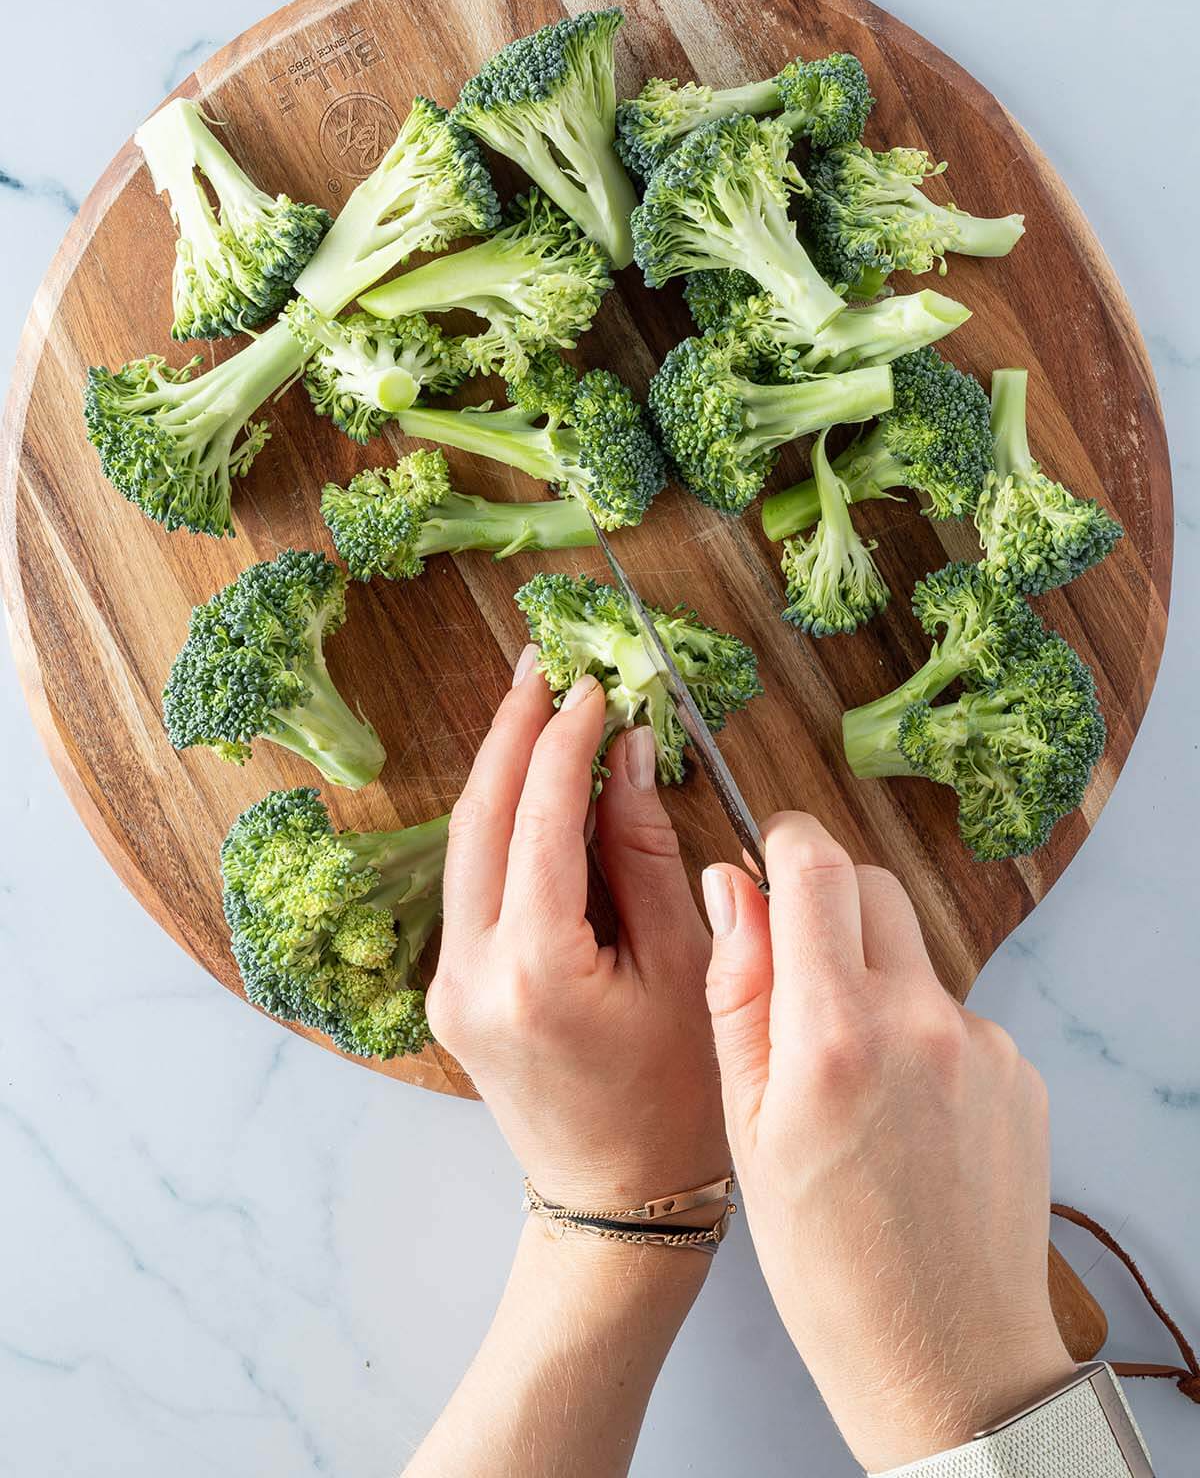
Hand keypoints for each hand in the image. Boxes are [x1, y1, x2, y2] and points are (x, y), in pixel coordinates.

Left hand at [426, 649, 727, 1210]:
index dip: (567, 739)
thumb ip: (648, 853)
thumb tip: (629, 753)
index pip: (543, 817)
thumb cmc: (676, 1100)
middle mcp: (473, 973)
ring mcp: (451, 983)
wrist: (615, 1204)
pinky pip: (471, 881)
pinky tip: (533, 784)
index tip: (594, 683)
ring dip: (500, 769)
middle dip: (511, 730)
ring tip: (536, 701)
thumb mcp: (687, 969)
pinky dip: (501, 823)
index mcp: (537, 970)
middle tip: (543, 662)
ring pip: (464, 844)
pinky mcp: (452, 989)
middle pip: (479, 817)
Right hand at [702, 813, 1073, 1472]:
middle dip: (824, 900)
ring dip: (874, 977)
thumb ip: (738, 991)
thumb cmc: (824, 1263)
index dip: (782, 841)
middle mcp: (919, 1021)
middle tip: (793, 972)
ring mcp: (981, 1044)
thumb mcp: (745, 1129)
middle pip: (870, 885)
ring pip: (912, 955)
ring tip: (848, 1079)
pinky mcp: (1018, 1071)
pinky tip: (903, 1116)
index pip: (815, 865)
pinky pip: (953, 1014)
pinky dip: (919, 1035)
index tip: (764, 858)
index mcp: (834, 1034)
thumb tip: (731, 885)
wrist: (948, 1359)